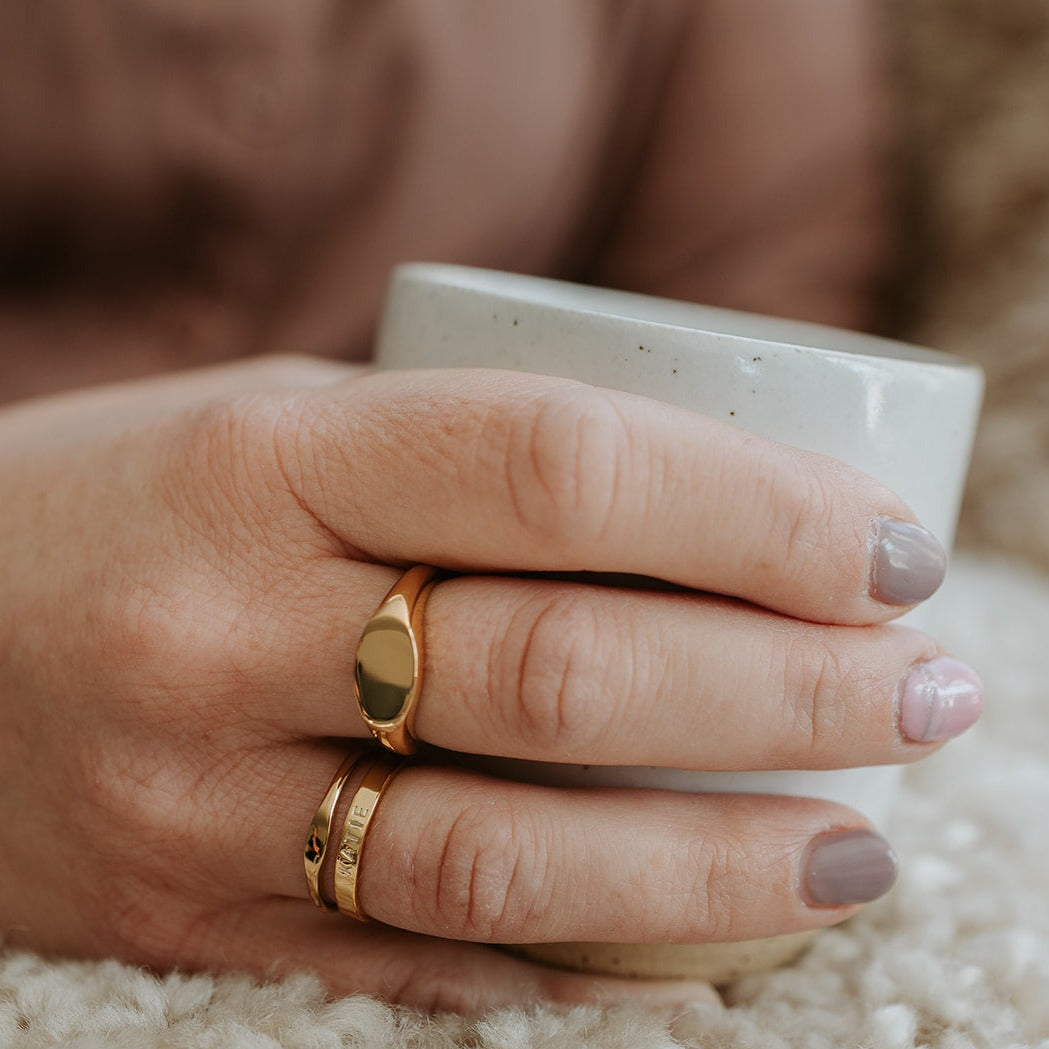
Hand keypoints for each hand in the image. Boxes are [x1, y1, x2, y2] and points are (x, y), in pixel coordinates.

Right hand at [0, 357, 981, 1012]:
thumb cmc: (122, 496)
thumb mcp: (270, 421)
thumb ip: (453, 454)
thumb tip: (681, 494)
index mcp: (269, 459)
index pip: (559, 465)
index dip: (752, 506)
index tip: (887, 548)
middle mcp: (232, 626)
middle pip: (571, 665)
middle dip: (792, 685)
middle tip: (931, 689)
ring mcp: (208, 795)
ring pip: (514, 847)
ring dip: (722, 858)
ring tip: (866, 847)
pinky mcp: (194, 915)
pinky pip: (418, 952)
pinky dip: (577, 952)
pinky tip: (693, 948)